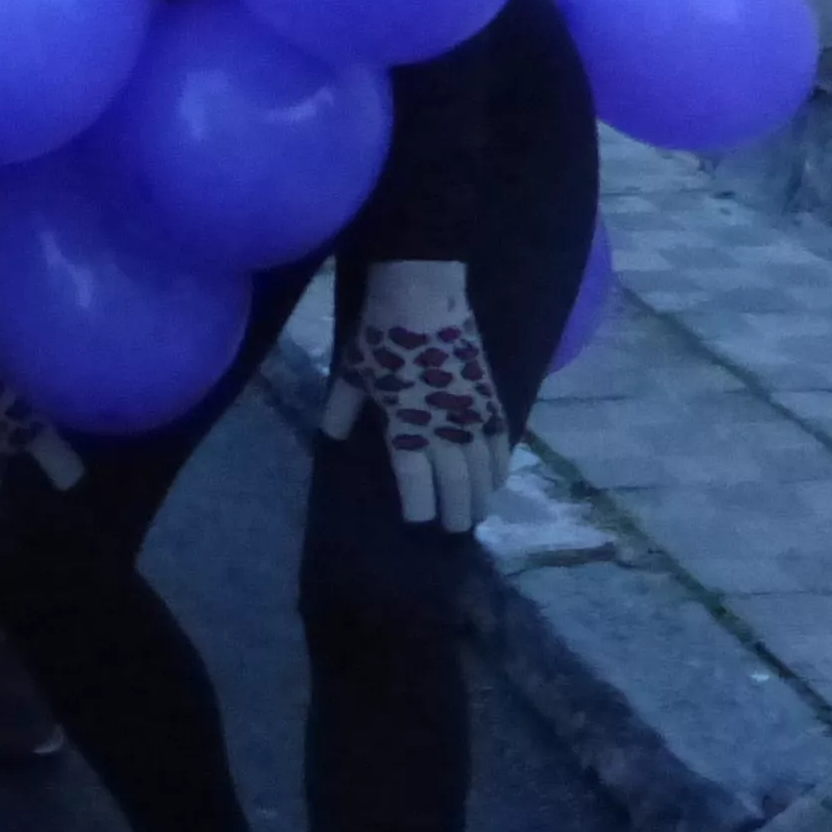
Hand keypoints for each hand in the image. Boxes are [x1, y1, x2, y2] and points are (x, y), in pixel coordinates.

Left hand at [320, 258, 508, 531]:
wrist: (423, 299)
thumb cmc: (382, 336)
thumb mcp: (352, 374)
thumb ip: (342, 408)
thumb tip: (330, 435)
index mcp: (405, 430)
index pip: (415, 484)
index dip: (419, 507)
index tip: (418, 523)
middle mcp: (442, 432)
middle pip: (454, 486)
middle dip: (455, 513)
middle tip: (455, 532)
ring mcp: (471, 417)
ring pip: (481, 472)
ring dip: (481, 497)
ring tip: (478, 516)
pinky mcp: (490, 400)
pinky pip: (500, 443)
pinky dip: (500, 465)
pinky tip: (499, 481)